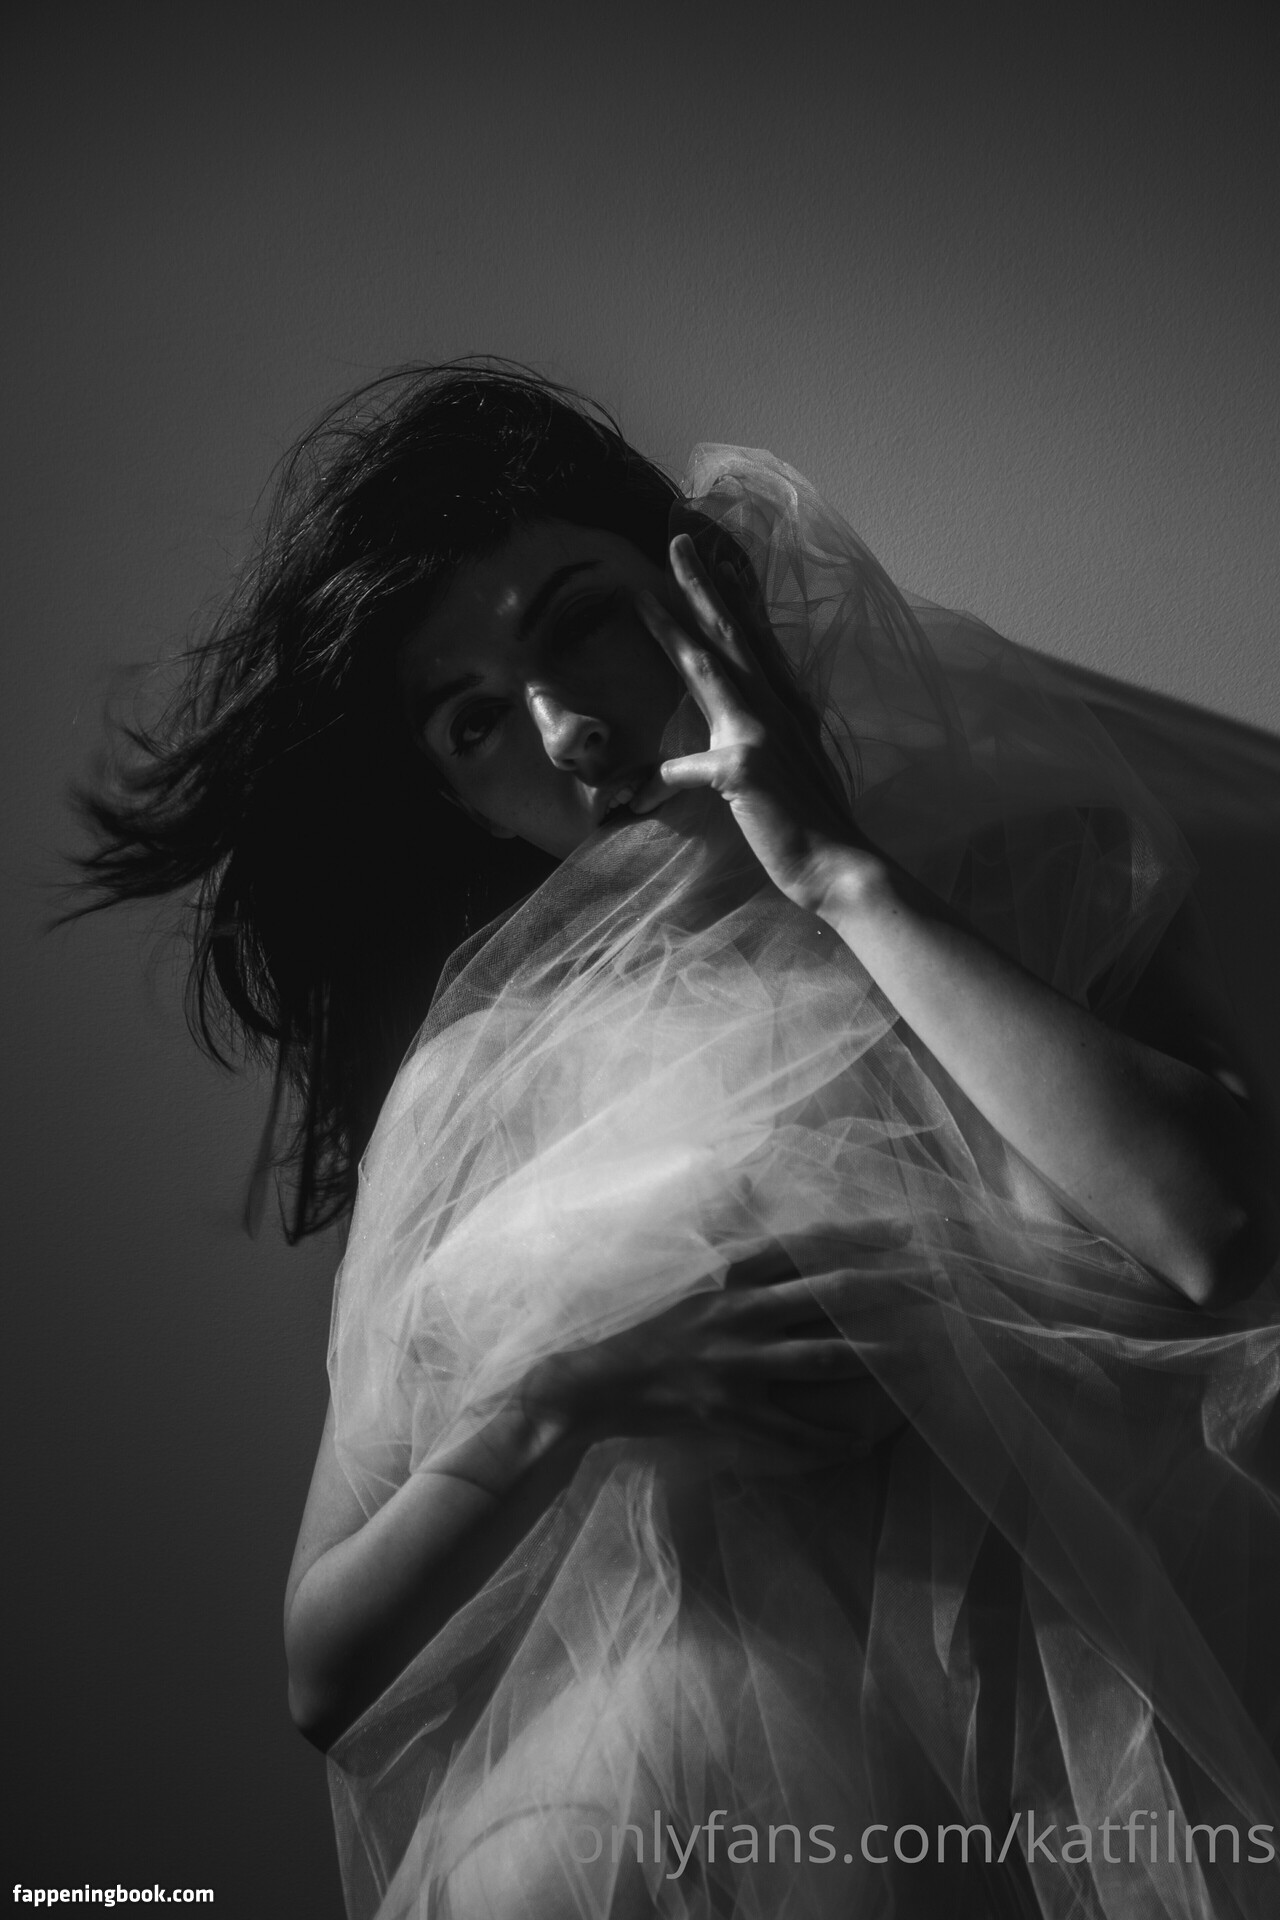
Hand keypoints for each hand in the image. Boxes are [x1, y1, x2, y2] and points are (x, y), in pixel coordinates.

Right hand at [517, 1230, 914, 1468]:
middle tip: (940, 1283)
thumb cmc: (638, 1320)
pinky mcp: (732, 1412)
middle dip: (891, 1287)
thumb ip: (715, 1218)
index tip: (905, 1230)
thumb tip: (741, 1175)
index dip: (859, 1235)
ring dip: (878, 1357)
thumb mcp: (677, 1262)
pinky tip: (868, 1437)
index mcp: (728, 1275)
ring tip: (923, 1356)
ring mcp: (738, 1366)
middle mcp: (739, 1316)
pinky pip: (795, 1426)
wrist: (595, 1383)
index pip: (806, 1246)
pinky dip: (832, 1434)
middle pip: (830, 1296)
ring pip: (825, 1359)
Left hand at [634, 534, 874, 918]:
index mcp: (788, 707)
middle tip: (675, 543)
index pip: (757, 642)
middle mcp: (777, 708)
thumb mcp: (788, 774)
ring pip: (706, 668)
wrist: (840, 867)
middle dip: (701, 586)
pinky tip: (635, 798)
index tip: (718, 562)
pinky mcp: (743, 767)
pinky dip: (658, 784)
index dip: (736, 599)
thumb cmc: (814, 826)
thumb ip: (757, 751)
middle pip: (731, 635)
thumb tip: (717, 752)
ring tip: (641, 596)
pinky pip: (684, 770)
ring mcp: (761, 733)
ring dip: (672, 629)